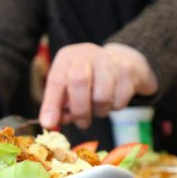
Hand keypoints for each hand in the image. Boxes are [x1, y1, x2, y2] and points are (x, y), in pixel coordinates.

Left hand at [40, 43, 156, 129]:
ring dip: (99, 111)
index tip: (49, 123)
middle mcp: (86, 54)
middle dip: (79, 109)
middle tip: (82, 122)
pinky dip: (115, 107)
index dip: (51, 103)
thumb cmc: (86, 77)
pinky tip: (111, 100)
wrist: (118, 61)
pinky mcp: (127, 71)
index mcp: (67, 58)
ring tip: (97, 107)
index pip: (56, 80)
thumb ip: (59, 104)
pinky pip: (120, 100)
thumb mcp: (67, 85)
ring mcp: (108, 61)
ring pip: (102, 96)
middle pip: (79, 82)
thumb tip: (52, 122)